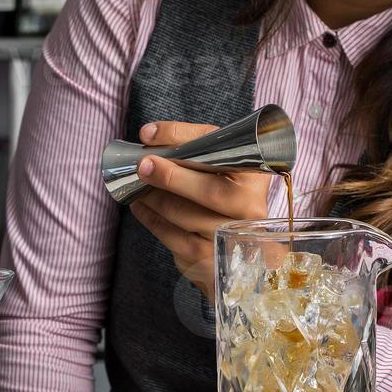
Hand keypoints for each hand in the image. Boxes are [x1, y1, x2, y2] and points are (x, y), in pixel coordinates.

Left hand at [129, 121, 271, 304]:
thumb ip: (197, 149)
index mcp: (254, 176)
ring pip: (183, 215)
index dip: (180, 137)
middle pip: (209, 191)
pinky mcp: (208, 258)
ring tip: (137, 185)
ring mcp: (230, 237)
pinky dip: (151, 218)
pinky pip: (171, 236)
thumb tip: (151, 136)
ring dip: (154, 198)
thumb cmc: (229, 199)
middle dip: (170, 176)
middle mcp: (249, 208)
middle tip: (143, 165)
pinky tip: (141, 206)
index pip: (218, 149)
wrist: (245, 252)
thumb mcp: (225, 169)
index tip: (149, 133)